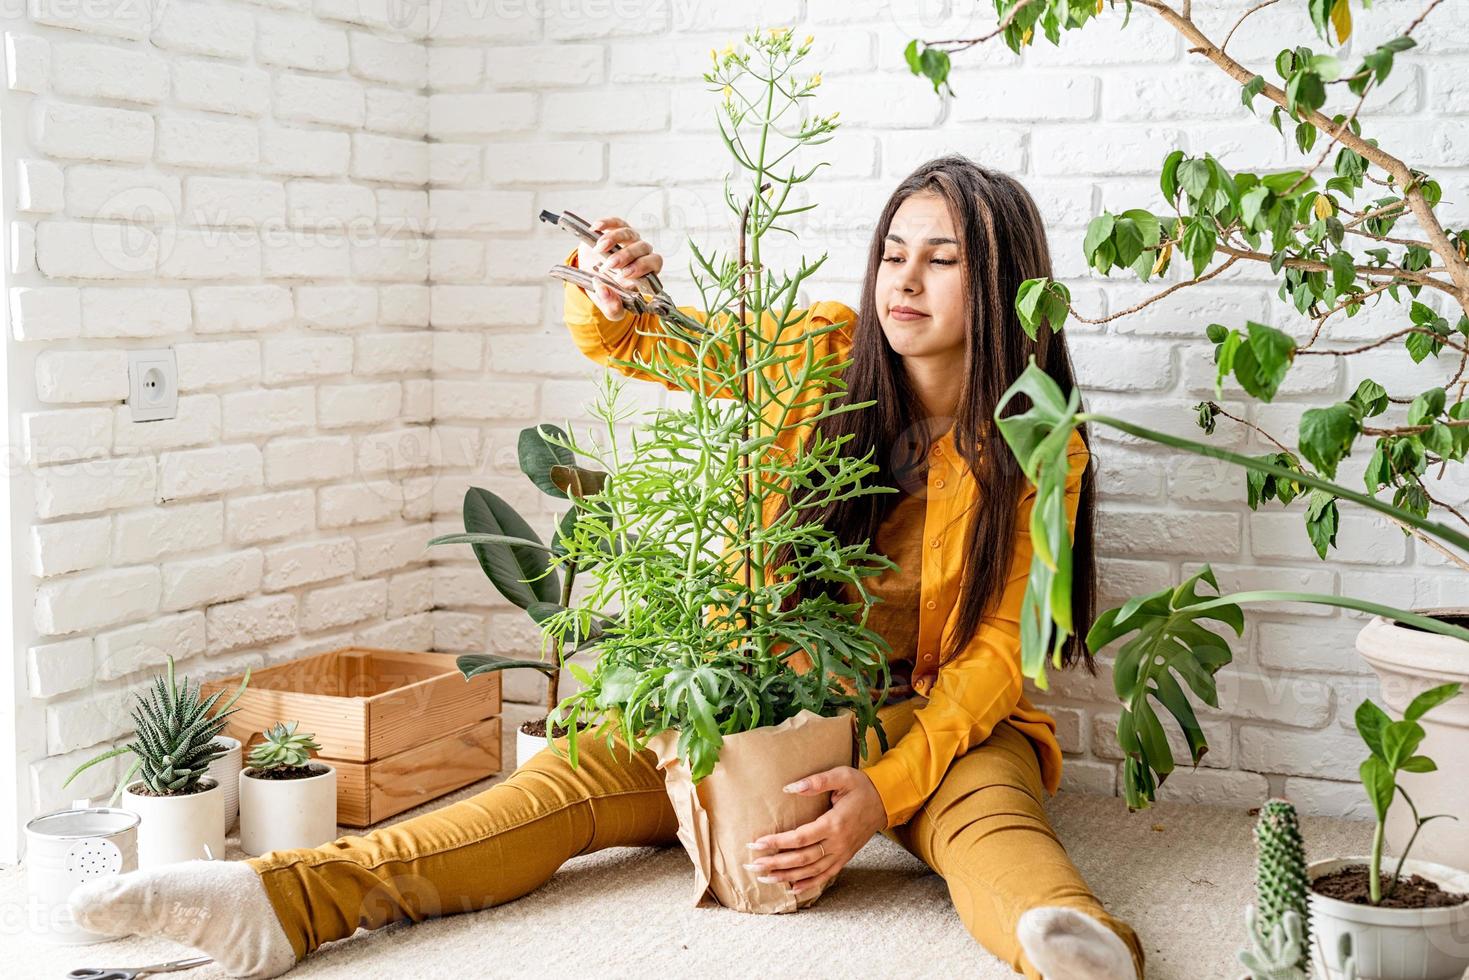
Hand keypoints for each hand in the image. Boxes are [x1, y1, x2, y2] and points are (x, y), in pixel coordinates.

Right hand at [576, 216, 664, 322]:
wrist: (591, 279)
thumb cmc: (607, 292)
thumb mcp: (609, 306)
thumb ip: (612, 308)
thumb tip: (605, 292)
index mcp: (645, 273)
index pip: (655, 264)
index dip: (643, 267)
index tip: (624, 274)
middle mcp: (640, 254)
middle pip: (643, 248)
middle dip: (627, 255)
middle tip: (610, 265)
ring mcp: (629, 240)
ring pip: (629, 233)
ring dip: (615, 239)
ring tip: (599, 249)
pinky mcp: (616, 229)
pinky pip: (617, 222)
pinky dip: (607, 223)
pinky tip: (595, 229)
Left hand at [744, 766, 887, 894]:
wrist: (886, 801)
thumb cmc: (862, 786)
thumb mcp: (841, 775)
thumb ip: (816, 781)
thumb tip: (790, 787)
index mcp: (834, 823)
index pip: (799, 838)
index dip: (776, 842)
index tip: (756, 844)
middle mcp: (837, 843)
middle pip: (801, 859)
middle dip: (775, 863)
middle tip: (752, 865)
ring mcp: (842, 853)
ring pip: (811, 871)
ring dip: (786, 877)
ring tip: (764, 878)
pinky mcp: (845, 858)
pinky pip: (825, 876)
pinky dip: (808, 884)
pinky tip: (792, 888)